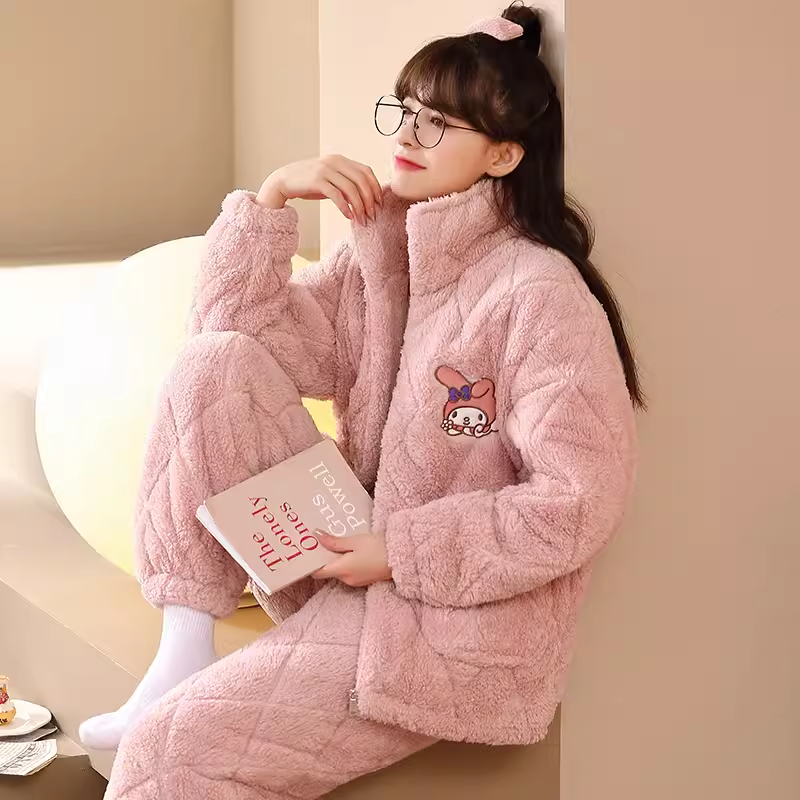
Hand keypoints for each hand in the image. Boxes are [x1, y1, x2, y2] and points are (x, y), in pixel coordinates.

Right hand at [256, 155, 382, 224]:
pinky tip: (349, 216)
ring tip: (361, 219)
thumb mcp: (330, 180)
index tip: (379, 202)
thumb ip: (346, 185)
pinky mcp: (316, 181)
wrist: (283, 181)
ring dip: (359, 206)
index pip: (366, 171)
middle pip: (361, 180)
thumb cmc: (308, 183)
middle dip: (370, 199)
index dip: (375, 187)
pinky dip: (345, 207)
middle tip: (372, 214)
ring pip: (351, 188)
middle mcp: (334, 162)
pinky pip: (337, 195)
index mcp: (340, 160)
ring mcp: (325, 170)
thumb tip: (364, 199)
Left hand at [311, 530, 392, 587]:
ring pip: (339, 570)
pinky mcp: (364, 579)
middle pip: (329, 570)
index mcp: (342, 570)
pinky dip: (347, 562)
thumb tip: (317, 537)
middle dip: (326, 557)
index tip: (308, 552)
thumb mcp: (355, 541)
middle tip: (323, 540)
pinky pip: (349, 571)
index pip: (318, 572)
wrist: (402, 557)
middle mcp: (347, 579)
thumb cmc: (378, 547)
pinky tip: (351, 550)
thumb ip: (335, 542)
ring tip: (338, 542)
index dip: (311, 563)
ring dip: (337, 559)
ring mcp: (356, 581)